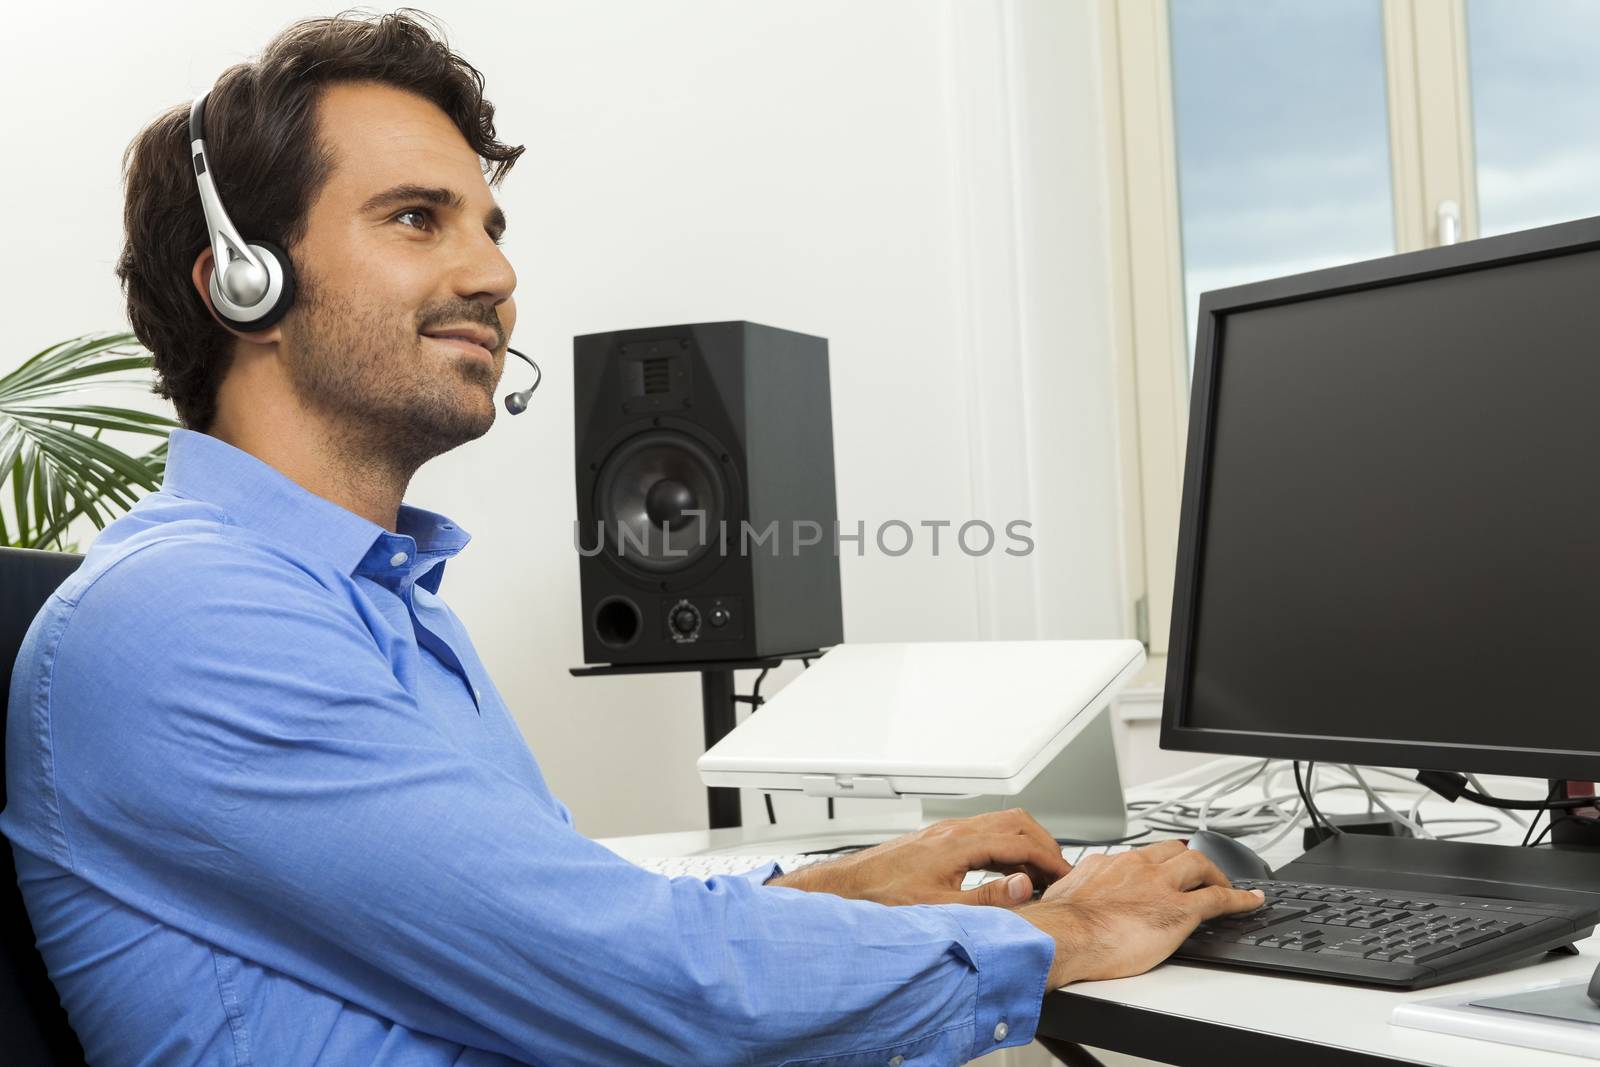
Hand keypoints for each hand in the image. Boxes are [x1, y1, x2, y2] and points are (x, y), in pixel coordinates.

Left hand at [768, 808, 1070, 907]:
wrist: (848, 889)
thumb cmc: (884, 899)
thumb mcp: (940, 908)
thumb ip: (986, 899)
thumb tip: (1024, 885)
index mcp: (959, 843)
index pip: (1020, 842)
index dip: (1050, 858)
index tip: (1067, 876)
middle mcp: (953, 830)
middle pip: (1016, 822)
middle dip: (1044, 844)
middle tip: (1060, 871)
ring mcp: (945, 832)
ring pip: (1000, 823)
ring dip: (1025, 842)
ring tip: (1039, 872)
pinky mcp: (937, 839)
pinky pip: (984, 831)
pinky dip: (1005, 844)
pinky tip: (1004, 868)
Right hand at [1019, 840, 1264, 987]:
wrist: (1063, 936)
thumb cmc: (1056, 926)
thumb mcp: (1061, 900)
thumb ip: (1071, 896)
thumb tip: (1062, 907)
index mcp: (1106, 865)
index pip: (1140, 856)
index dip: (1157, 863)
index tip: (1161, 870)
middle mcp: (1135, 867)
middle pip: (1174, 851)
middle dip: (1190, 861)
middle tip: (1200, 874)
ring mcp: (1160, 886)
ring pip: (1199, 866)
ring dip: (1216, 874)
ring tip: (1227, 885)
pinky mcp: (1179, 910)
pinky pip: (1219, 898)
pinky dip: (1239, 899)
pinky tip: (1251, 902)